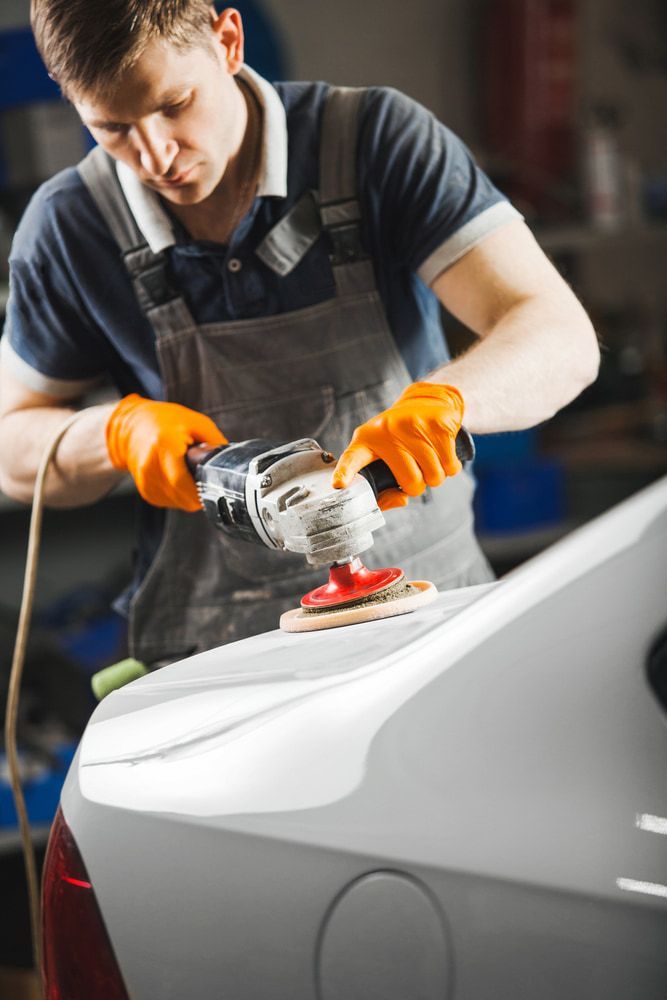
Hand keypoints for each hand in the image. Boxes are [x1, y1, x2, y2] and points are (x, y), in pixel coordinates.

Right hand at [106, 394, 225, 510]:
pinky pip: (171, 502)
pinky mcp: (145, 491)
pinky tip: (178, 477)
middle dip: (200, 493)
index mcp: (164, 445)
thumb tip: (231, 464)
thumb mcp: (197, 423)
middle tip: (205, 476)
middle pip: (183, 498)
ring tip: (188, 472)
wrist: (133, 426)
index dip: (202, 490)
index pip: (182, 482)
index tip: (214, 486)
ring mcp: (145, 481)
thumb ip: (215, 443)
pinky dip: (179, 494)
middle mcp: (150, 466)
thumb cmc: (166, 421)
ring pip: (178, 503)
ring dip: (189, 494)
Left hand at [332, 382, 463, 510]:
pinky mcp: (439, 424)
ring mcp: (414, 426)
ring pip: (434, 477)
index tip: (339, 485)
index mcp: (367, 440)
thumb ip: (386, 486)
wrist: (430, 400)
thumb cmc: (402, 437)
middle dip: (418, 485)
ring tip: (429, 459)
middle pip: (411, 482)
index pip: (352, 458)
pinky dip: (450, 468)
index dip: (345, 473)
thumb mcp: (384, 454)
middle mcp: (388, 431)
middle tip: (416, 470)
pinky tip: (442, 453)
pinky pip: (451, 466)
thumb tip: (400, 499)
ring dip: (435, 477)